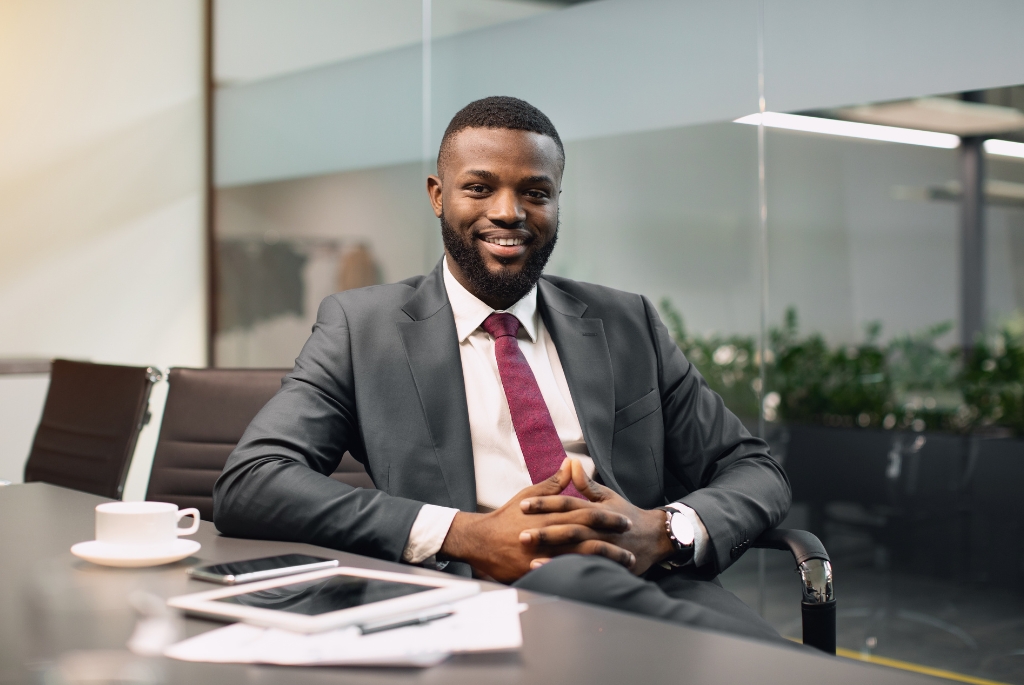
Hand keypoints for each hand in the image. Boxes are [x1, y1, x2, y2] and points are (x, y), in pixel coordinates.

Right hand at [438, 459, 635, 582]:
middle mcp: (552, 534)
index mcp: (552, 513)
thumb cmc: (507, 515)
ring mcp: (546, 554)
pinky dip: (585, 576)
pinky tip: (601, 579)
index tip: (625, 520)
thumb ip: (554, 482)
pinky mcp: (539, 570)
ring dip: (606, 561)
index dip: (608, 517)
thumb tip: (570, 462)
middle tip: (633, 546)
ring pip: (583, 558)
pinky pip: (567, 575)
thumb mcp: (530, 493)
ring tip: (625, 565)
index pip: (587, 513)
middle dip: (613, 542)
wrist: (481, 540)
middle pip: (590, 537)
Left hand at [519, 459, 674, 574]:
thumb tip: (571, 462)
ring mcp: (603, 545)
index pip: (567, 502)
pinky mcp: (606, 562)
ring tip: (528, 552)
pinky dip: (564, 567)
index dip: (545, 503)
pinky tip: (545, 568)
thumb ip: (586, 484)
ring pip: (575, 547)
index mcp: (596, 508)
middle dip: (544, 529)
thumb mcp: (607, 496)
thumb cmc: (626, 514)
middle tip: (520, 532)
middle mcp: (599, 527)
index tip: (523, 505)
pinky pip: (583, 565)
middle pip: (568, 526)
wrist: (655, 537)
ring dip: (552, 550)